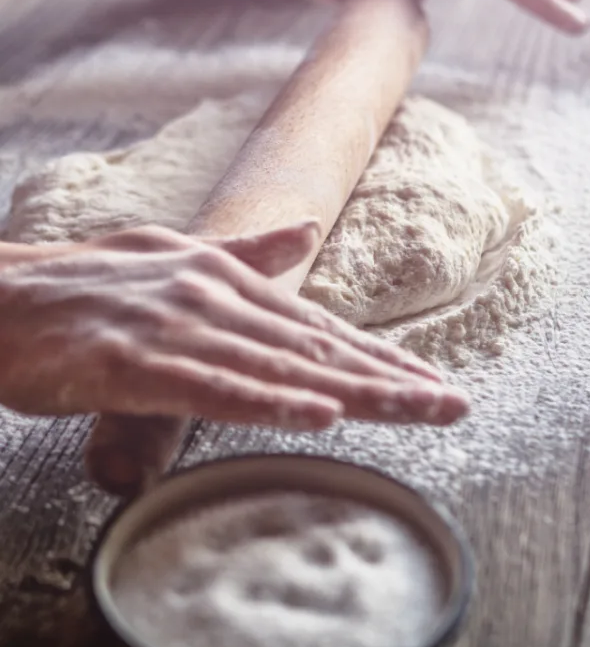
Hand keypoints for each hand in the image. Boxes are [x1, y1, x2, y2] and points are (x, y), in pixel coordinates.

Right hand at [0, 222, 467, 429]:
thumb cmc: (81, 289)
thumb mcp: (170, 256)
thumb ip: (245, 252)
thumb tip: (304, 232)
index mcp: (223, 278)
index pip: (316, 327)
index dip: (377, 358)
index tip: (428, 385)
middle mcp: (212, 297)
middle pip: (316, 346)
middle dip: (389, 379)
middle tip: (451, 405)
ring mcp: (177, 328)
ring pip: (281, 366)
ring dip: (354, 391)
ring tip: (415, 411)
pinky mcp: (136, 363)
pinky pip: (214, 388)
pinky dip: (270, 401)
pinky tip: (319, 414)